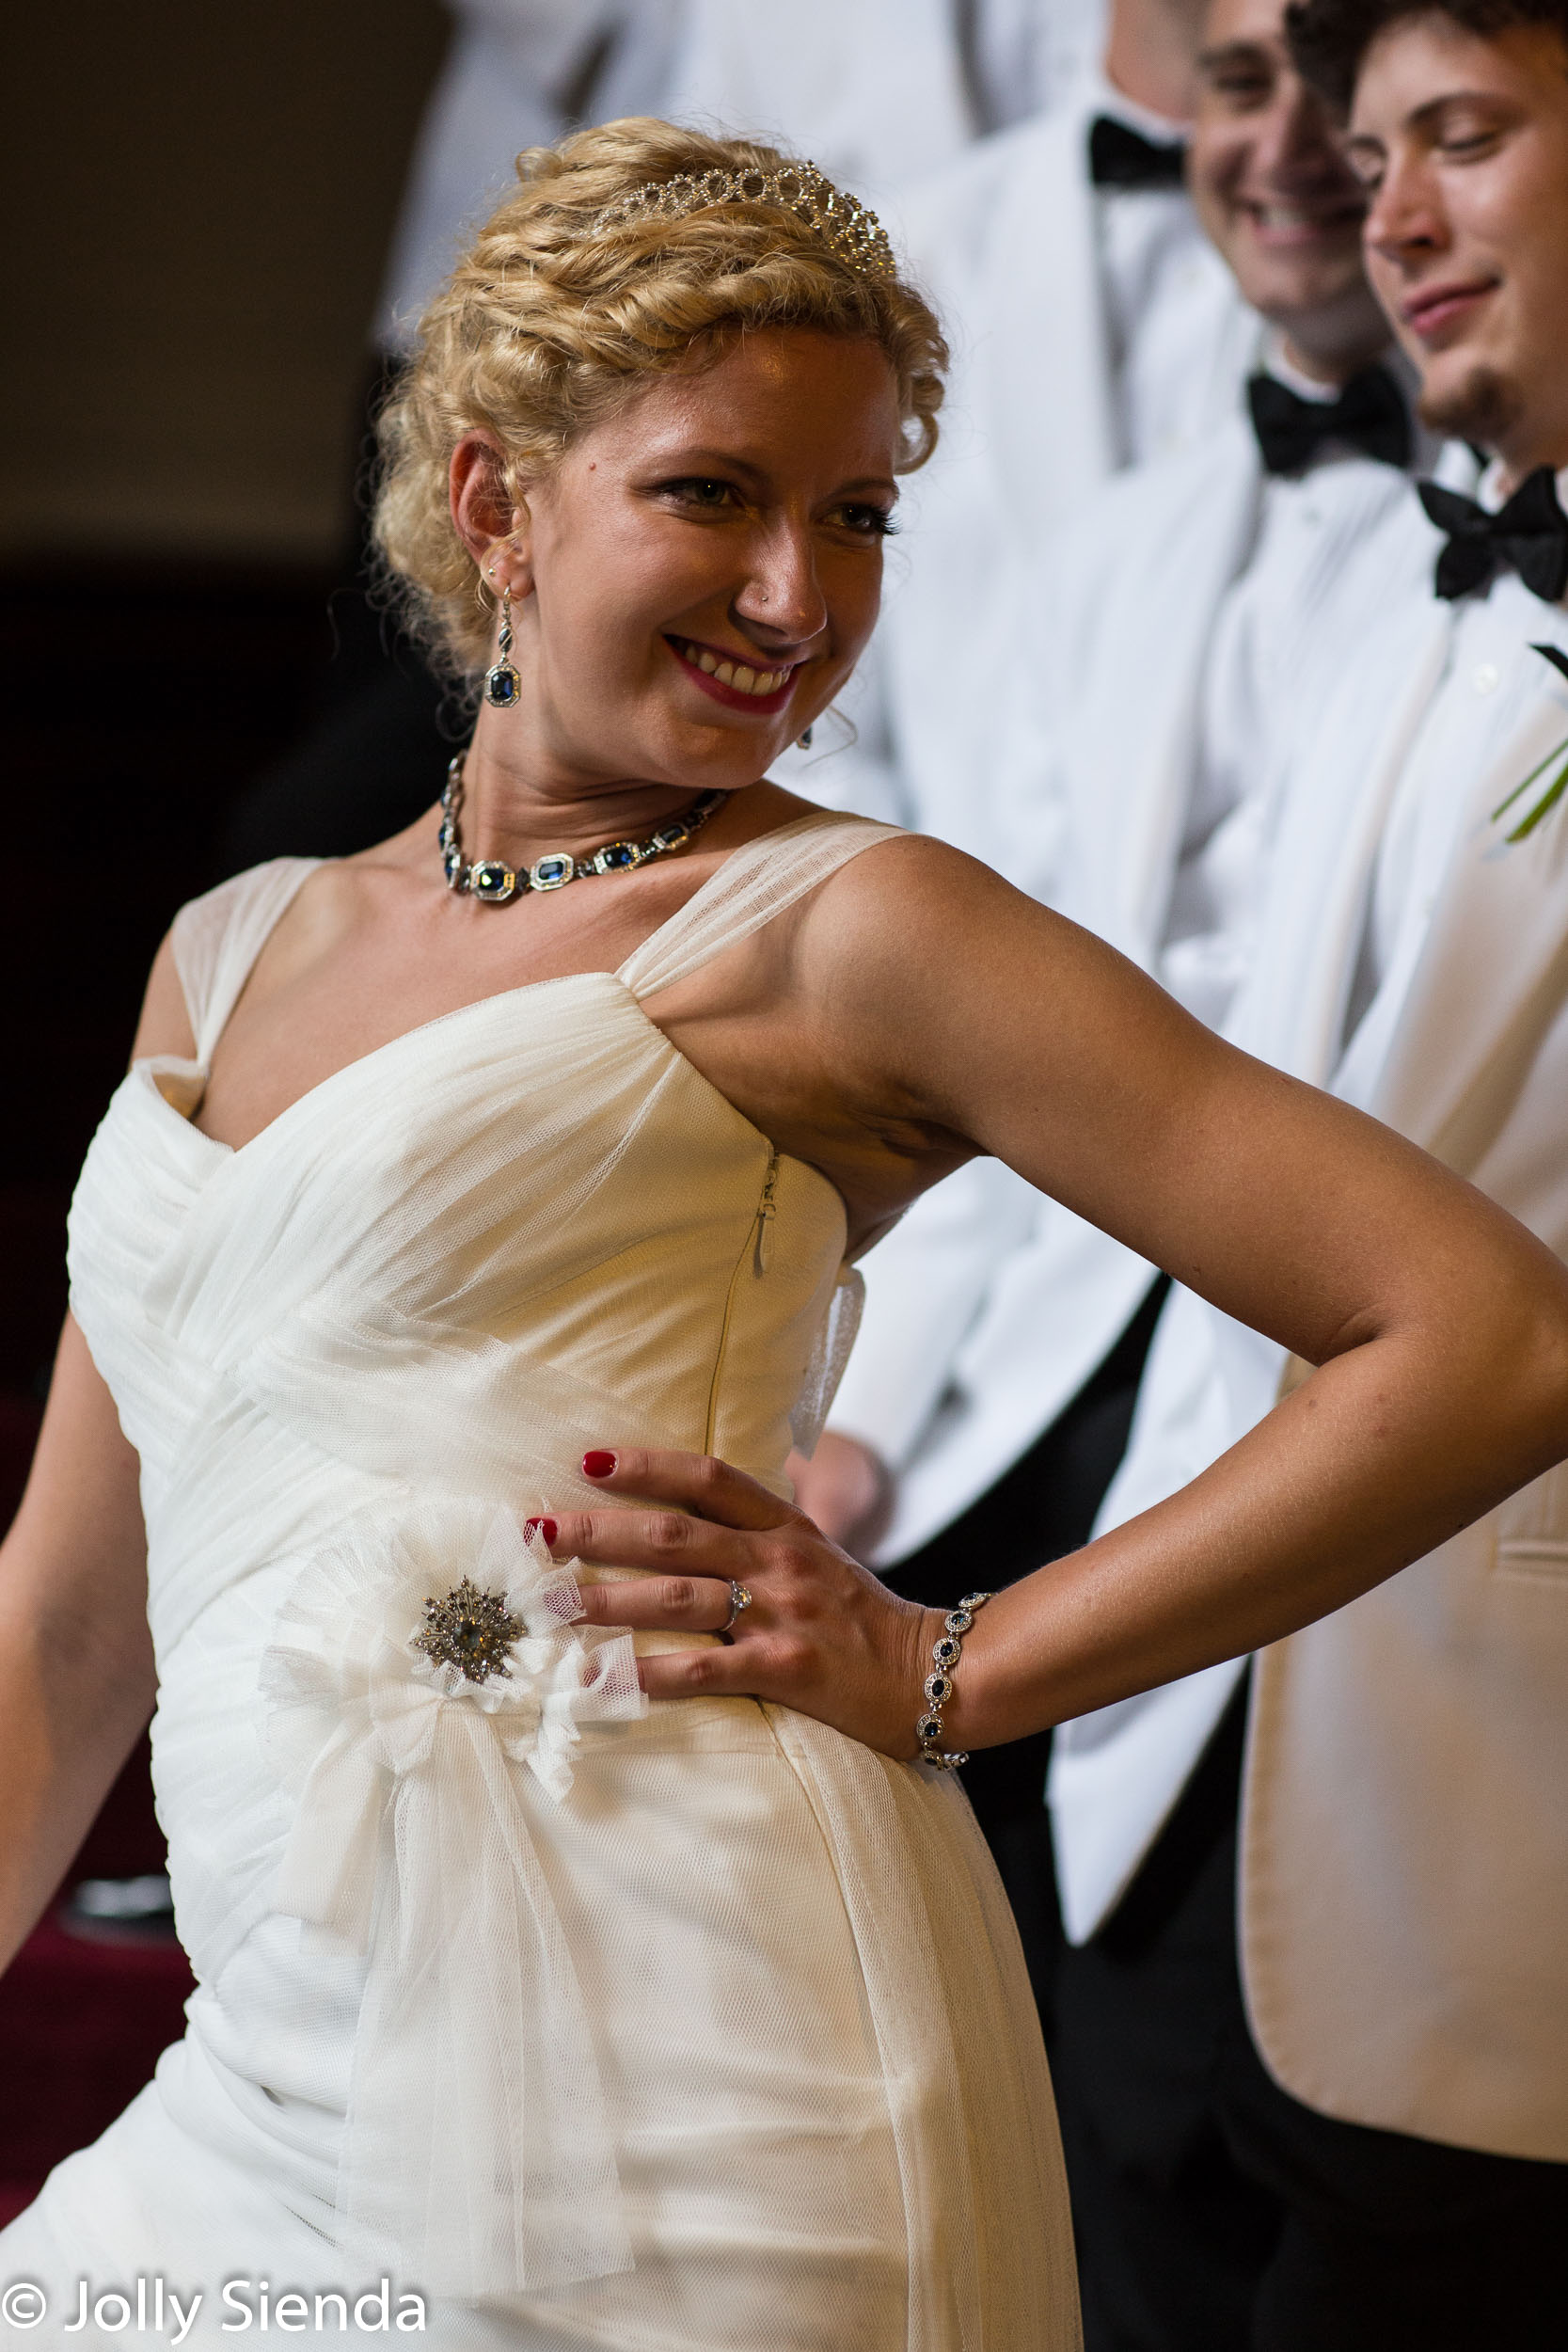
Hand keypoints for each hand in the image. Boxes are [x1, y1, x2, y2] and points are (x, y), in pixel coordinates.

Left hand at [556, 1447, 935, 1757]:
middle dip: (597, 1531)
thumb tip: (692, 1511)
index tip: (587, 1461)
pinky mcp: (786, 1672)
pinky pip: (701, 1670)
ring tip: (546, 1605)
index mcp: (786, 1527)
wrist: (938, 1676)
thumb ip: (759, 1533)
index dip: (647, 1466)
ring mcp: (782, 1615)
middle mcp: (780, 1562)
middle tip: (534, 1530)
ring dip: (603, 1600)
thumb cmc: (864, 1619)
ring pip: (676, 1597)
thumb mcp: (818, 1556)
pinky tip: (596, 1679)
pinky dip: (642, 1674)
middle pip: (673, 1534)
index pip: (709, 1479)